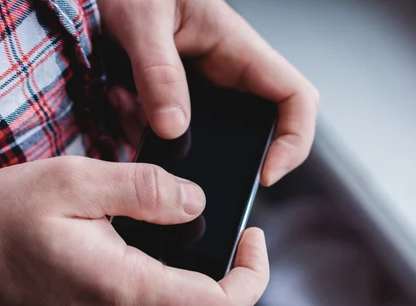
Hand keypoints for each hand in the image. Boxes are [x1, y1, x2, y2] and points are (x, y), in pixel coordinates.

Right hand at [0, 157, 268, 305]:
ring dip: (162, 254)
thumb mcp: (74, 183)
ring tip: (126, 214)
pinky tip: (111, 236)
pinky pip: (138, 297)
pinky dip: (140, 265)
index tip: (254, 238)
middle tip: (173, 202)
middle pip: (195, 293)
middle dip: (198, 248)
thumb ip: (144, 190)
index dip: (252, 276)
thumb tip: (196, 202)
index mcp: (125, 291)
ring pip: (164, 291)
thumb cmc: (0, 221)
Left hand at [98, 0, 319, 185]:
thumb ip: (158, 72)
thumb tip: (173, 128)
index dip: (294, 141)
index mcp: (239, 49)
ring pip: (205, 136)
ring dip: (169, 142)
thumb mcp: (143, 20)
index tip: (266, 175)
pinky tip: (119, 102)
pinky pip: (170, 129)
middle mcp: (227, 73)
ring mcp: (201, 89)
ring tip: (128, 111)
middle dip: (226, 155)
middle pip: (256, 129)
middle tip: (186, 167)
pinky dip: (142, 127)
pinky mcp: (174, 96)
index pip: (296, 98)